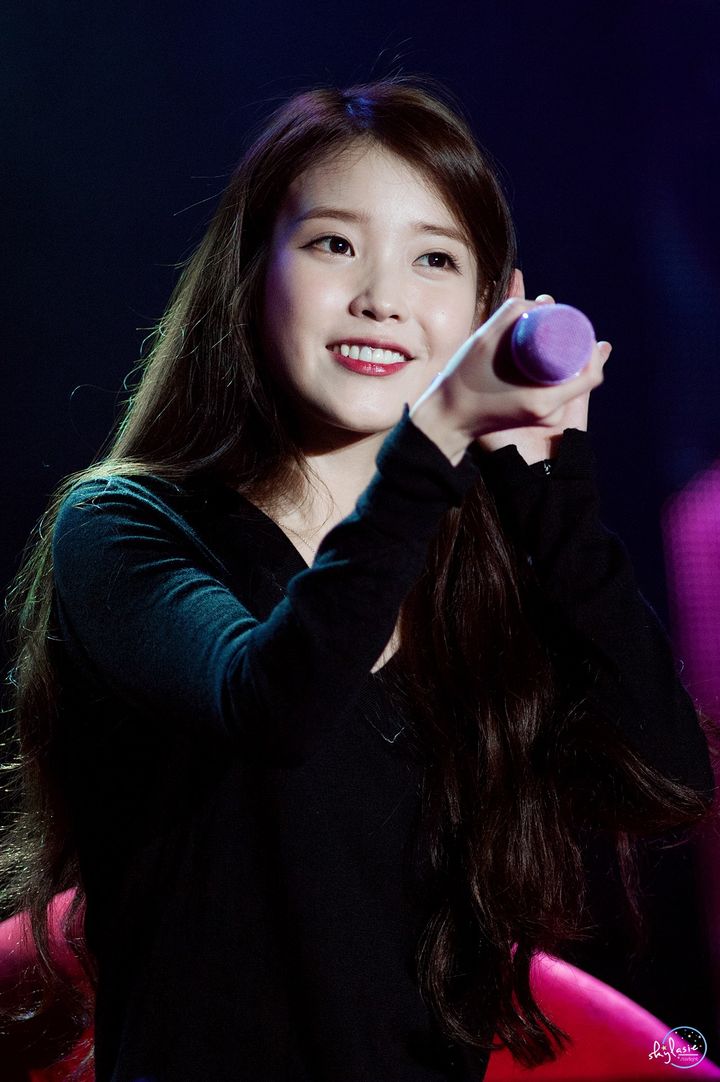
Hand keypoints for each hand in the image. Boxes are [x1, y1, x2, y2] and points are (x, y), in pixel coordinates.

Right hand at [410, 270, 609, 465]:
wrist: (446, 419)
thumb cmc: (462, 382)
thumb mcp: (483, 342)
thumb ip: (511, 314)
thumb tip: (541, 302)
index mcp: (544, 401)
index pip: (591, 375)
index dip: (592, 349)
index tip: (579, 327)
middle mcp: (548, 413)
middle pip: (583, 378)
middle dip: (579, 349)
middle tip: (567, 325)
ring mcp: (542, 417)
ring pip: (569, 383)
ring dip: (567, 359)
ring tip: (553, 336)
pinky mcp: (534, 416)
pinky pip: (555, 390)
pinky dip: (555, 371)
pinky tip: (542, 355)